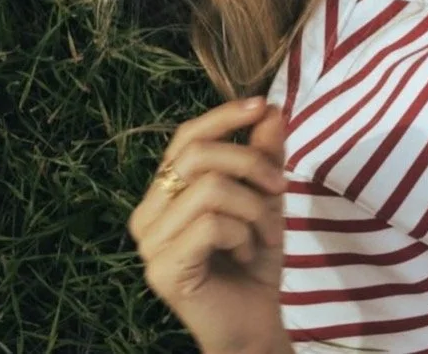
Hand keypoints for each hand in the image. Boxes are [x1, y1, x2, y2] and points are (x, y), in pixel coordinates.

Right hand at [130, 96, 287, 353]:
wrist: (254, 322)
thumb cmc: (254, 259)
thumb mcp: (265, 197)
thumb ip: (264, 155)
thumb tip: (271, 109)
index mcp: (164, 192)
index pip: (186, 137)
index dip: (223, 116)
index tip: (262, 105)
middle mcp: (147, 214)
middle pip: (198, 155)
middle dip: (250, 163)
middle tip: (280, 188)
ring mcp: (149, 245)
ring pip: (209, 188)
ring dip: (253, 207)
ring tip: (264, 233)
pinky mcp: (162, 270)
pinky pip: (211, 224)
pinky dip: (242, 234)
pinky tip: (246, 254)